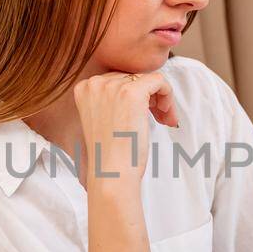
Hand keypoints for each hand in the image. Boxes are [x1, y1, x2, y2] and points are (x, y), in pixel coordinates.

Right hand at [71, 70, 177, 185]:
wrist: (111, 173)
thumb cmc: (110, 155)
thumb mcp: (102, 119)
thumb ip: (111, 101)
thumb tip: (140, 89)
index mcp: (84, 89)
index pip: (118, 80)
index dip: (136, 96)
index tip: (145, 114)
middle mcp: (95, 83)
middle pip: (133, 78)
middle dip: (150, 98)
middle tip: (159, 119)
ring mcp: (113, 86)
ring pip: (148, 79)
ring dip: (161, 100)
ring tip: (164, 120)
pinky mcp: (133, 92)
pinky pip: (160, 81)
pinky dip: (168, 95)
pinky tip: (166, 116)